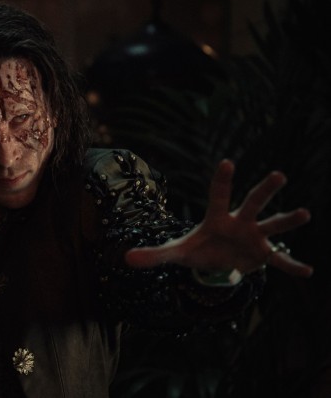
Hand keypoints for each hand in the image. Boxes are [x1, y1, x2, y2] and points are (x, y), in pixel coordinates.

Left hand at [125, 160, 312, 276]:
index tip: (227, 162)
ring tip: (304, 213)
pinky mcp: (263, 256)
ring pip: (272, 225)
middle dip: (264, 190)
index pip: (218, 196)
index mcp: (217, 218)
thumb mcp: (176, 253)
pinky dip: (291, 266)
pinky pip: (279, 261)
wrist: (218, 263)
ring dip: (287, 220)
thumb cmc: (198, 250)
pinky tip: (307, 273)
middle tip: (279, 174)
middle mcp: (240, 222)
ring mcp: (254, 238)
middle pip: (253, 202)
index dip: (222, 180)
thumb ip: (155, 255)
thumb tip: (126, 259)